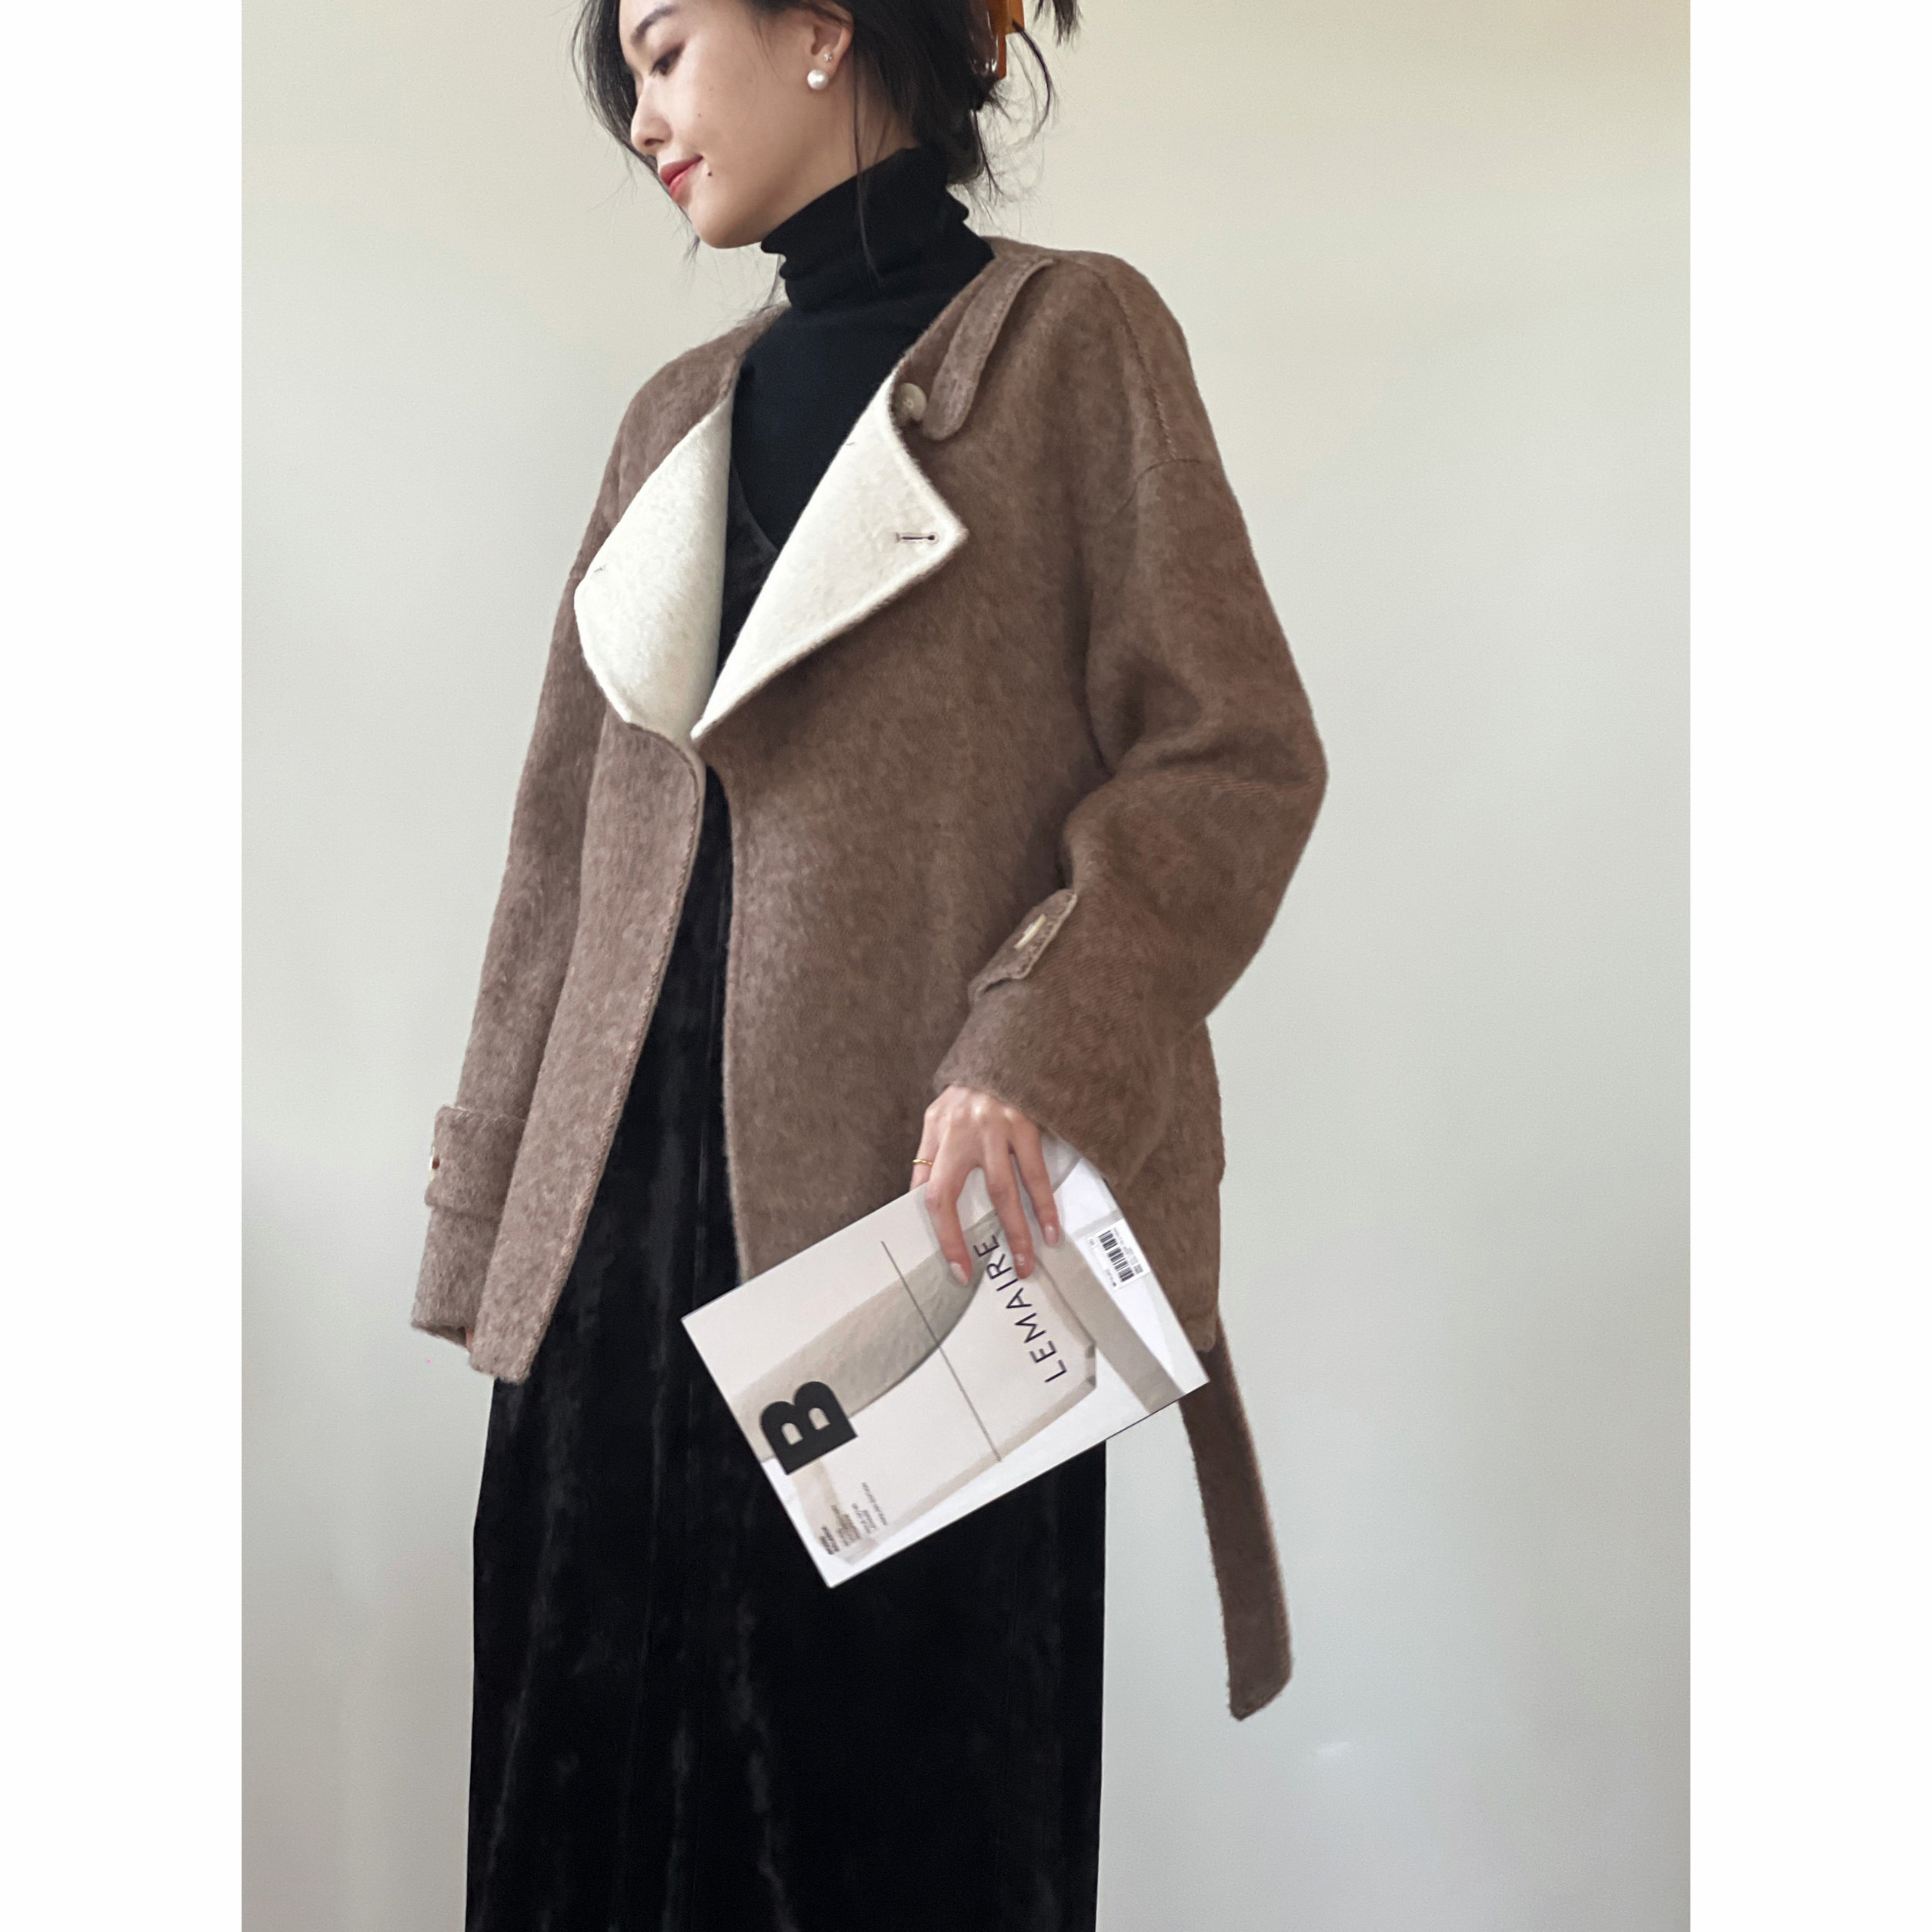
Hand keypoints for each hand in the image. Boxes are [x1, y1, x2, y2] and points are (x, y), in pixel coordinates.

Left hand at [913, 1085, 1060, 1285]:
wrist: (1005, 1048)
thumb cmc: (969, 1088)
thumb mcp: (937, 1117)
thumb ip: (928, 1157)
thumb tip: (919, 1200)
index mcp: (938, 1134)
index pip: (933, 1195)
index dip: (944, 1235)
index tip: (958, 1266)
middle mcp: (963, 1133)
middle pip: (963, 1197)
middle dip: (973, 1240)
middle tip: (995, 1271)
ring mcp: (995, 1129)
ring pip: (1005, 1190)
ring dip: (1018, 1229)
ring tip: (1027, 1259)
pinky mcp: (1025, 1124)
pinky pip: (1036, 1172)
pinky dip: (1044, 1202)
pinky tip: (1052, 1226)